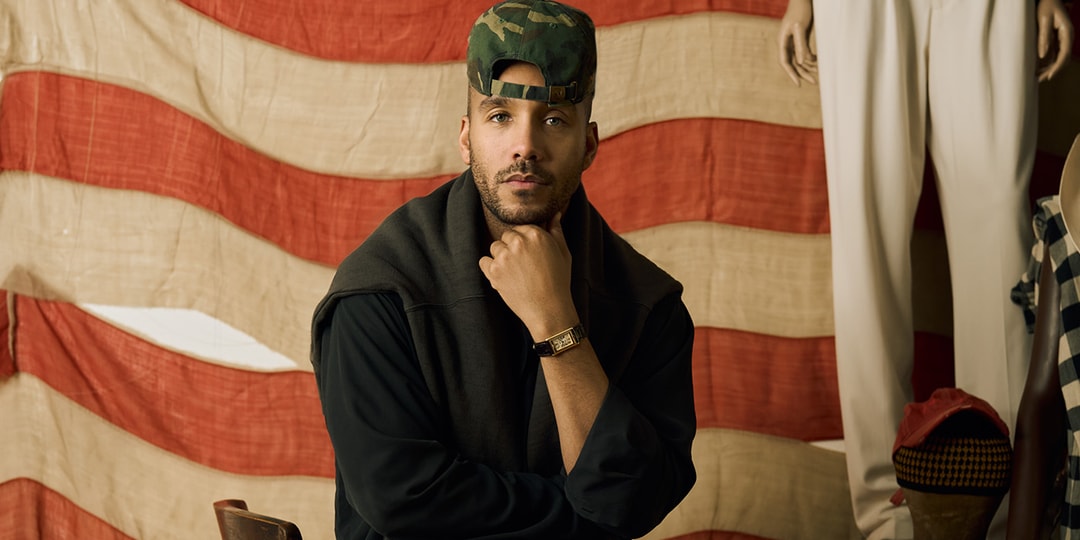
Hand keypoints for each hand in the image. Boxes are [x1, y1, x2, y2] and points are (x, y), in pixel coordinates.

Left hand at [478, 213, 577, 337]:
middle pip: (506, 236)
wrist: (549, 309)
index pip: (521, 228)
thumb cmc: (559, 281)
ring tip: (515, 273)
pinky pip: (483, 261)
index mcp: (536, 234)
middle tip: (523, 267)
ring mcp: (504, 256)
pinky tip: (503, 277)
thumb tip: (555, 214)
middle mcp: (518, 242)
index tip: (530, 256)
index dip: (524, 242)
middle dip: (512, 248)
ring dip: (501, 258)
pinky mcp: (494, 271)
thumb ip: (556, 231)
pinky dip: (490, 269)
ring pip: (495, 248)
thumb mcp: (563, 253)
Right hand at [777, 0, 816, 85]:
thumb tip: (801, 62)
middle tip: (814, 81)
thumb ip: (800, 44)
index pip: (785, 62)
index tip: (799, 84)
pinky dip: (811, 59)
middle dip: (803, 73)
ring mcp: (793, 41)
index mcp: (782, 41)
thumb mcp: (800, 27)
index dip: (791, 74)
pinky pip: (804, 53)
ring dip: (808, 67)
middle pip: (793, 63)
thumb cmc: (800, 10)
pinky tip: (818, 62)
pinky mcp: (800, 38)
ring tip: (819, 74)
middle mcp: (786, 43)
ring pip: (799, 59)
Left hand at [1037, 0, 1073, 81]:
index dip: (1057, 67)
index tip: (1049, 77)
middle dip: (1052, 70)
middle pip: (1062, 58)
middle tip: (1039, 80)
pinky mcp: (1056, 39)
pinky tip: (1038, 69)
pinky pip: (1054, 54)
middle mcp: (1067, 37)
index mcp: (1067, 32)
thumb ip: (1044, 37)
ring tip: (1037, 77)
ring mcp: (1062, 39)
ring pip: (1058, 58)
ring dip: (1049, 68)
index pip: (1064, 54)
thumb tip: (1042, 56)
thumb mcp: (1043, 20)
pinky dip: (1047, 62)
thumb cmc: (1046, 6)